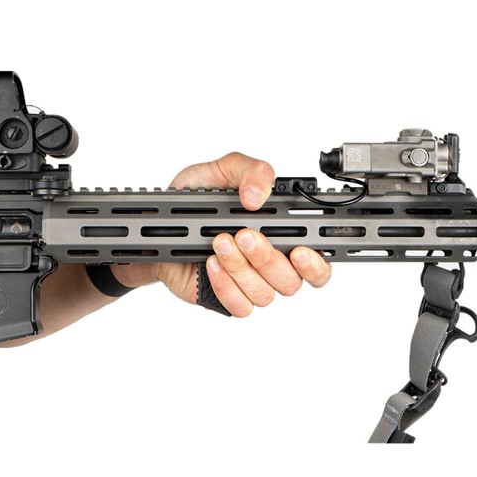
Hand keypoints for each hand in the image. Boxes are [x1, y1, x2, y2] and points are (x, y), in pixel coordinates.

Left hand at [116, 152, 331, 315]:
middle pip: (291, 280)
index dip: (316, 264)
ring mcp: (250, 285)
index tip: (300, 250)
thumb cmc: (195, 202)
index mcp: (281, 234)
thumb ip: (250, 171)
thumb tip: (260, 195)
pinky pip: (239, 306)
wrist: (159, 226)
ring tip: (218, 243)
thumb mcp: (222, 171)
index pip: (318, 262)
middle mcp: (271, 264)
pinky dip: (225, 285)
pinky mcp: (228, 299)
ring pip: (264, 294)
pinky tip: (210, 264)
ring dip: (241, 268)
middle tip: (243, 234)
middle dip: (266, 257)